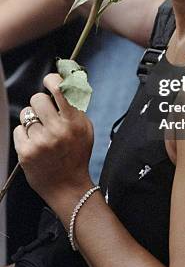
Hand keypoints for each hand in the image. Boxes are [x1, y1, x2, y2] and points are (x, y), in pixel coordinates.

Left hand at [14, 74, 93, 206]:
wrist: (68, 187)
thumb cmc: (76, 154)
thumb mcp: (85, 128)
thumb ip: (76, 106)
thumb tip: (66, 82)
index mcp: (74, 122)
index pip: (60, 89)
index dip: (52, 80)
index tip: (49, 81)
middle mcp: (57, 130)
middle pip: (37, 99)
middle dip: (39, 103)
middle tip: (45, 114)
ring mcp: (40, 141)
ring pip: (26, 114)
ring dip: (31, 120)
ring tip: (41, 132)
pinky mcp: (25, 152)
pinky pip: (18, 129)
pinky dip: (24, 134)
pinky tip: (35, 144)